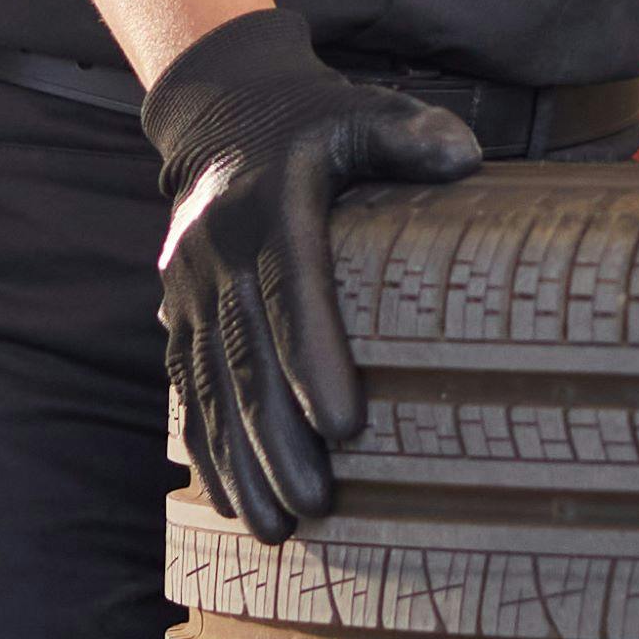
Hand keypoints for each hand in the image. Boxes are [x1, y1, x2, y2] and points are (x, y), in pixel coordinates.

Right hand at [143, 14, 481, 537]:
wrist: (217, 112)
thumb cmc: (311, 123)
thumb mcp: (360, 111)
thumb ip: (408, 133)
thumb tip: (462, 157)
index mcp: (267, 206)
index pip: (291, 293)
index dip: (316, 360)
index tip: (347, 427)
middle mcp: (216, 252)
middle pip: (246, 357)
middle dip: (277, 439)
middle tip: (316, 505)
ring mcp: (188, 288)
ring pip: (209, 386)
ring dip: (240, 461)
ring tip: (276, 527)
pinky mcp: (175, 312)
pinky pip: (186, 389)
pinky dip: (207, 449)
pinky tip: (233, 501)